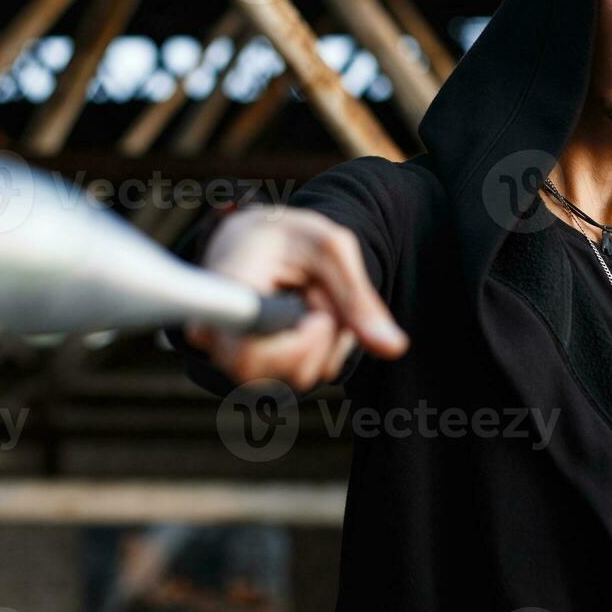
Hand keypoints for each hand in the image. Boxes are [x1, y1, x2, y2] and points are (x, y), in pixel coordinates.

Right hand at [184, 205, 408, 391]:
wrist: (254, 239)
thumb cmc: (286, 236)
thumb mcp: (330, 248)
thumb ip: (359, 298)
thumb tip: (393, 348)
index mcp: (226, 295)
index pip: (247, 354)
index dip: (297, 345)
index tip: (317, 317)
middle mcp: (218, 336)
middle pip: (286, 371)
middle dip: (324, 335)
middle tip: (319, 293)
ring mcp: (233, 358)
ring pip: (301, 375)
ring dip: (326, 339)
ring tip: (311, 298)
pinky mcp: (253, 369)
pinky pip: (301, 374)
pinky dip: (319, 347)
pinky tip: (307, 316)